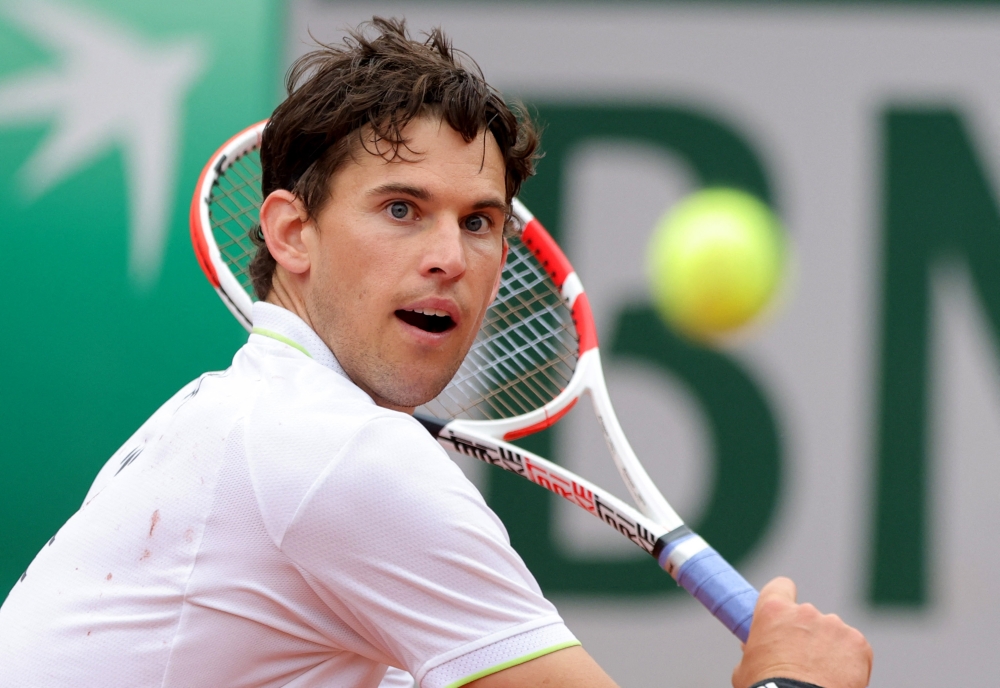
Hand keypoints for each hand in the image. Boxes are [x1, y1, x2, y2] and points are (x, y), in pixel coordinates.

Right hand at [731, 577, 871, 687]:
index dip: (783, 599)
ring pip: (832, 633)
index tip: (784, 616)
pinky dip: (849, 663)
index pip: (781, 586)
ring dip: (828, 649)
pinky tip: (839, 680)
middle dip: (806, 634)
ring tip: (821, 676)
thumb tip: (754, 648)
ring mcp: (835, 626)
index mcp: (774, 611)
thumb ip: (753, 649)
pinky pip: (853, 649)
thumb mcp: (747, 666)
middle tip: (802, 661)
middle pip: (808, 616)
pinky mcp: (858, 643)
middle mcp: (805, 612)